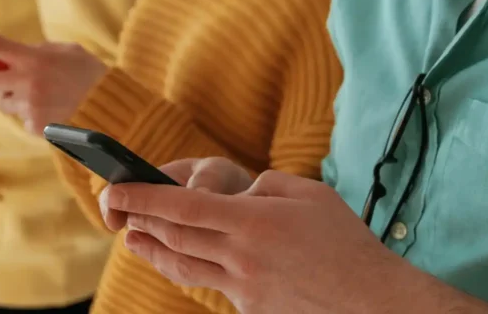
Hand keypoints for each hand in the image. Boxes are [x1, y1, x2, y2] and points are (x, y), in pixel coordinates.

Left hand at [0, 22, 107, 134]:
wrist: (112, 109)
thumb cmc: (92, 75)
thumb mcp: (68, 51)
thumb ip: (41, 50)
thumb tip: (21, 55)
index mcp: (32, 58)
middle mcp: (25, 81)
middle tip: (19, 81)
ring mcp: (28, 106)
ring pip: (5, 104)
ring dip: (17, 101)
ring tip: (47, 99)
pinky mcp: (35, 127)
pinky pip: (22, 121)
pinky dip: (34, 118)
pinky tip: (55, 113)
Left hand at [100, 171, 420, 313]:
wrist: (371, 301)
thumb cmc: (346, 241)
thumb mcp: (309, 193)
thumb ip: (265, 186)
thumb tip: (239, 194)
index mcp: (252, 221)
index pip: (182, 206)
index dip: (143, 197)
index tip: (116, 188)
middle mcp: (240, 255)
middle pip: (174, 236)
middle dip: (140, 220)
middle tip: (118, 209)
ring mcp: (243, 287)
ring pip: (183, 266)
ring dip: (152, 250)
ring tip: (133, 238)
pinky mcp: (249, 308)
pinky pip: (212, 283)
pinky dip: (192, 267)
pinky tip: (184, 258)